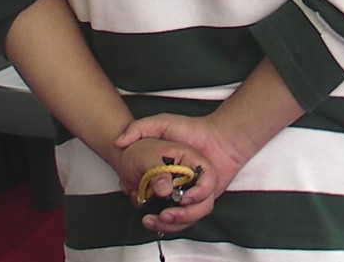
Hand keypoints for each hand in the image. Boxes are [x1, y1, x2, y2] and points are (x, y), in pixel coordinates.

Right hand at [116, 114, 252, 232]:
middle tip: (148, 218)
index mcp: (164, 172)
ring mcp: (189, 192)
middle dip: (153, 217)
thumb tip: (120, 143)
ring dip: (170, 220)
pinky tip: (182, 207)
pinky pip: (194, 215)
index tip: (133, 197)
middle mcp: (176, 184)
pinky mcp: (203, 199)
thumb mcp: (163, 123)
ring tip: (164, 216)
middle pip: (160, 207)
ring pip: (176, 215)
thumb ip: (140, 128)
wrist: (222, 137)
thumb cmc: (193, 129)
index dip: (139, 198)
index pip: (146, 191)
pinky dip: (187, 216)